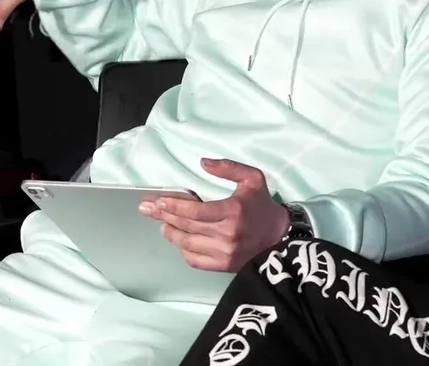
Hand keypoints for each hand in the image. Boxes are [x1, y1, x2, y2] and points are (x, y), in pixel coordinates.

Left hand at [139, 158, 290, 271]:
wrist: (281, 236)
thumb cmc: (263, 206)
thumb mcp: (252, 178)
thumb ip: (229, 168)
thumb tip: (203, 162)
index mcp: (233, 211)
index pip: (194, 211)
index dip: (173, 206)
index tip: (157, 201)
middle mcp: (228, 234)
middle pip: (186, 226)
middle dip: (164, 216)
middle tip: (147, 209)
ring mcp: (226, 252)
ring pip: (187, 244)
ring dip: (170, 233)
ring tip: (162, 223)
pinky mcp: (225, 265)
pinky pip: (195, 260)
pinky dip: (183, 251)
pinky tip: (179, 241)